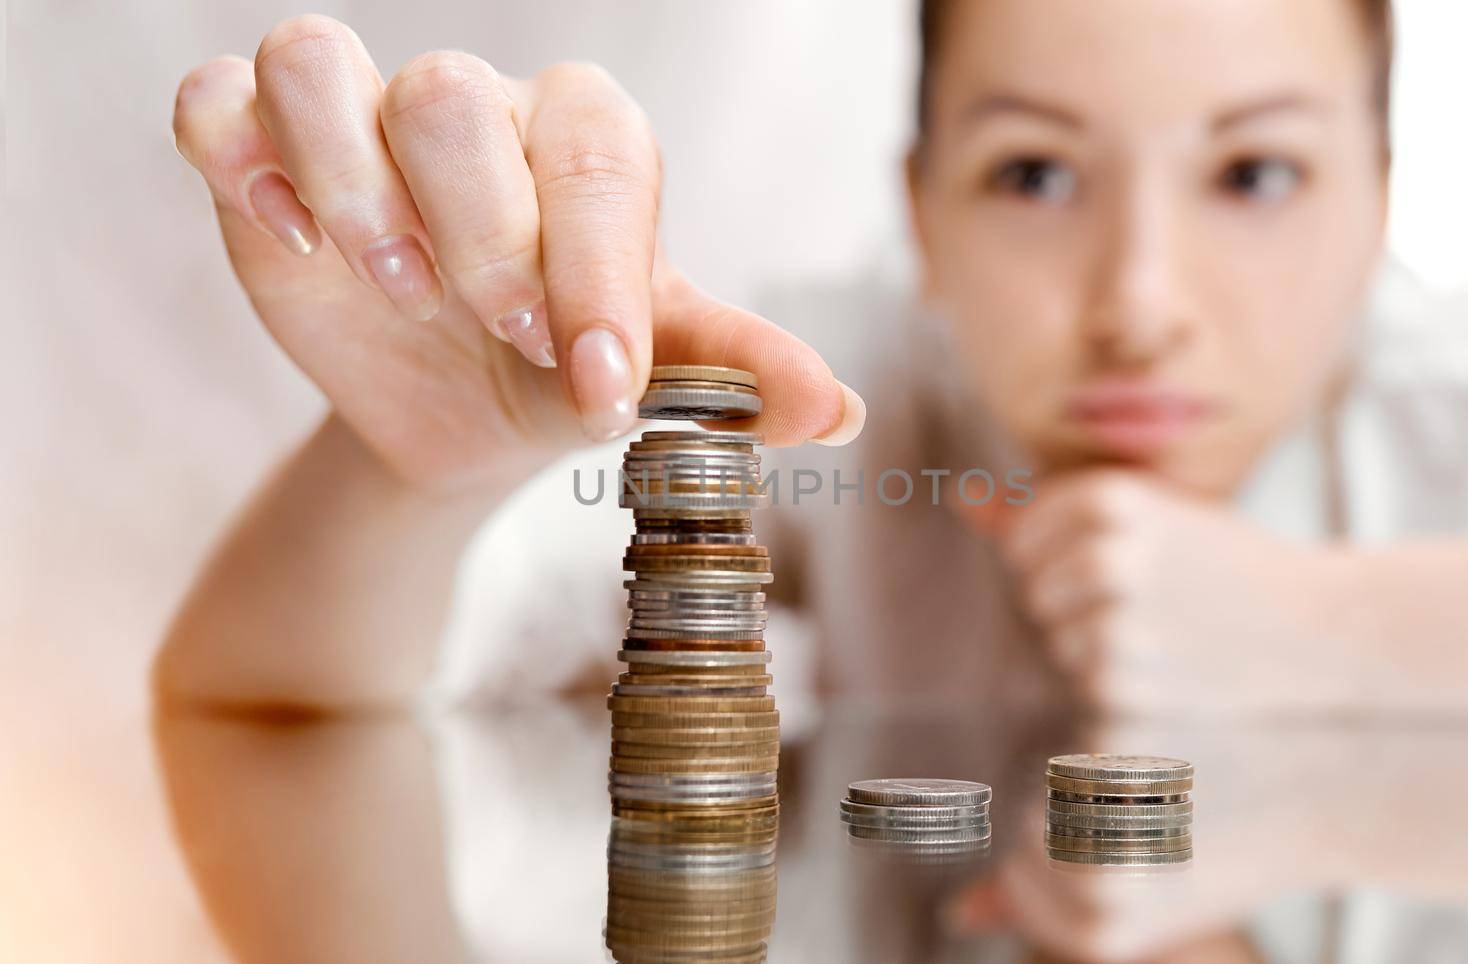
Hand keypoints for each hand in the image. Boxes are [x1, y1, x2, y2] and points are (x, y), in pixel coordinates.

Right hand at [172, 16, 862, 492]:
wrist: (471, 415)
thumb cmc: (569, 371)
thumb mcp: (656, 376)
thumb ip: (736, 377)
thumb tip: (837, 410)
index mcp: (585, 143)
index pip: (593, 155)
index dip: (595, 265)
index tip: (600, 379)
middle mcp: (477, 112)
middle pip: (450, 99)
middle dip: (478, 235)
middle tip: (502, 331)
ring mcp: (363, 122)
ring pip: (318, 64)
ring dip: (350, 188)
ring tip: (402, 289)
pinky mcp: (264, 154)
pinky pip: (217, 101)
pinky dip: (237, 158)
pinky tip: (291, 242)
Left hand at [968, 470, 1353, 715]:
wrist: (1337, 645)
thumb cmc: (1236, 579)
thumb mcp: (1154, 522)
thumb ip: (1049, 513)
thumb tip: (960, 496)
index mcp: (1108, 496)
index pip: (1027, 542)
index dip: (1080, 563)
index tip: (1143, 569)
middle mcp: (1105, 553)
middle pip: (1038, 595)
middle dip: (1089, 611)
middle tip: (1172, 615)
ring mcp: (1112, 625)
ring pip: (1060, 647)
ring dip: (1107, 657)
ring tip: (1181, 649)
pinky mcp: (1119, 693)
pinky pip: (1081, 692)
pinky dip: (1122, 698)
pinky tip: (1180, 688)